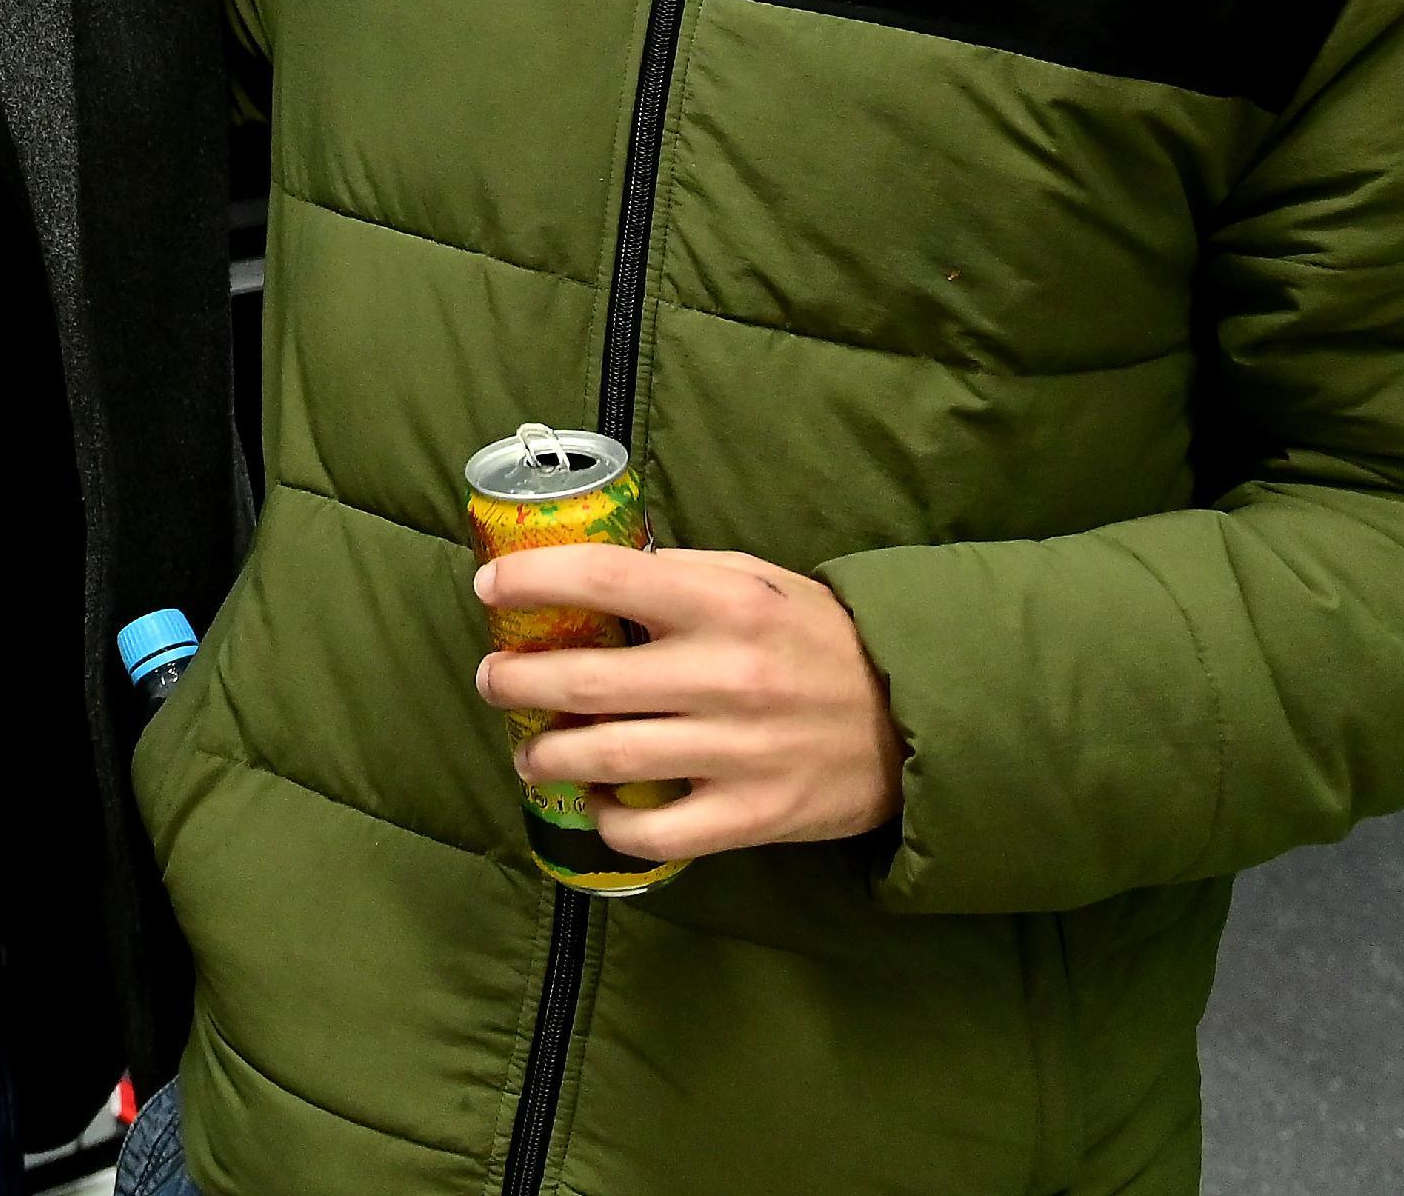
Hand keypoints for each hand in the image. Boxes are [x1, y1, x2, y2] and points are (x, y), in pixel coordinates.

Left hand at [473, 546, 902, 861]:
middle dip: (515, 681)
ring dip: (545, 753)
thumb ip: (676, 575)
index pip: (603, 579)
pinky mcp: (751, 815)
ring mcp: (736, 751)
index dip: (532, 582)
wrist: (914, 718)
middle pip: (585, 678)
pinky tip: (596, 802)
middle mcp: (725, 675)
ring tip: (528, 748)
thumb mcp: (756, 581)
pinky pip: (654, 831)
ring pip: (604, 756)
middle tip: (493, 681)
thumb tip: (584, 573)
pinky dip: (609, 820)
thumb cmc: (818, 638)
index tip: (489, 592)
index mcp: (725, 602)